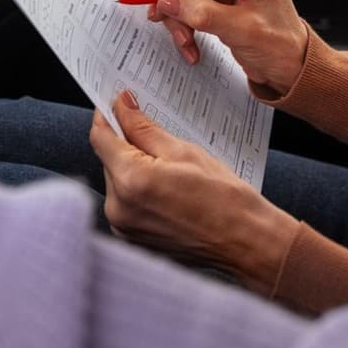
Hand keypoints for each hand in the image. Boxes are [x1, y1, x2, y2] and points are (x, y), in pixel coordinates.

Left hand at [89, 91, 296, 293]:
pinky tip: (167, 189)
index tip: (117, 104)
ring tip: (170, 170)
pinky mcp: (132, 239)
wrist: (247, 243)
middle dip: (126, 144)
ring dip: (133, 168)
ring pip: (117, 181)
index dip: (107, 115)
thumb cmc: (224, 198)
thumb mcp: (184, 151)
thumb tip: (122, 106)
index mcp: (131, 181)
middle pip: (108, 160)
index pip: (100, 137)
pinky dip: (139, 191)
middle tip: (156, 136)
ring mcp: (124, 227)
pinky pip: (126, 203)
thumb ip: (144, 128)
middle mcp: (119, 208)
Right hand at [148, 0, 308, 95]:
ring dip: (176, 14)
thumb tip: (170, 1)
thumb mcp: (244, 30)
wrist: (290, 68)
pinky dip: (182, 25)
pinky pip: (187, 5)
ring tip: (184, 38)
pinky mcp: (216, 2)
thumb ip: (204, 14)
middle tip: (159, 10)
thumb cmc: (282, 46)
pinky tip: (189, 44)